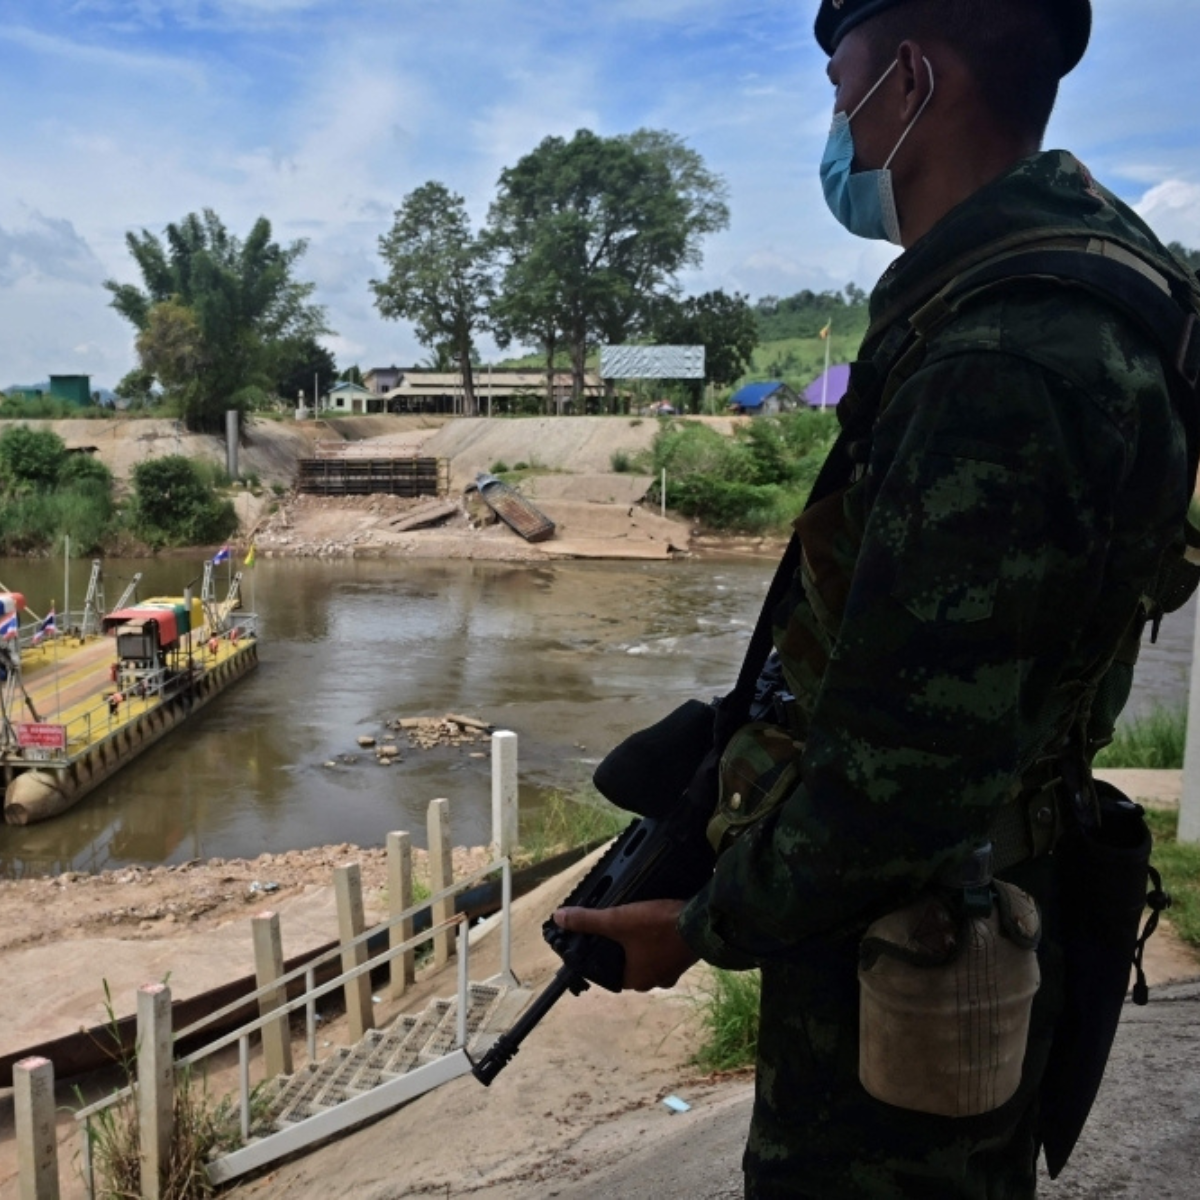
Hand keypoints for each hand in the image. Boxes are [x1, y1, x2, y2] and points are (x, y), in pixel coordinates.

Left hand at [552, 899, 698, 991]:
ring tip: (634, 922)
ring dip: (640, 944)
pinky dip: (658, 941)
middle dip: (621, 948)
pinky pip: (664, 951)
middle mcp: (654, 981)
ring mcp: (672, 971)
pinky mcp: (684, 958)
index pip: (608, 973)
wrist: (702, 923)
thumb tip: (559, 917)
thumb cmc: (658, 927)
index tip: (595, 939)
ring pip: (647, 958)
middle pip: (628, 964)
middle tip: (614, 926)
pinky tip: (656, 924)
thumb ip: (588, 921)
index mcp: (635, 980)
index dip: (600, 956)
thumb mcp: (618, 920)